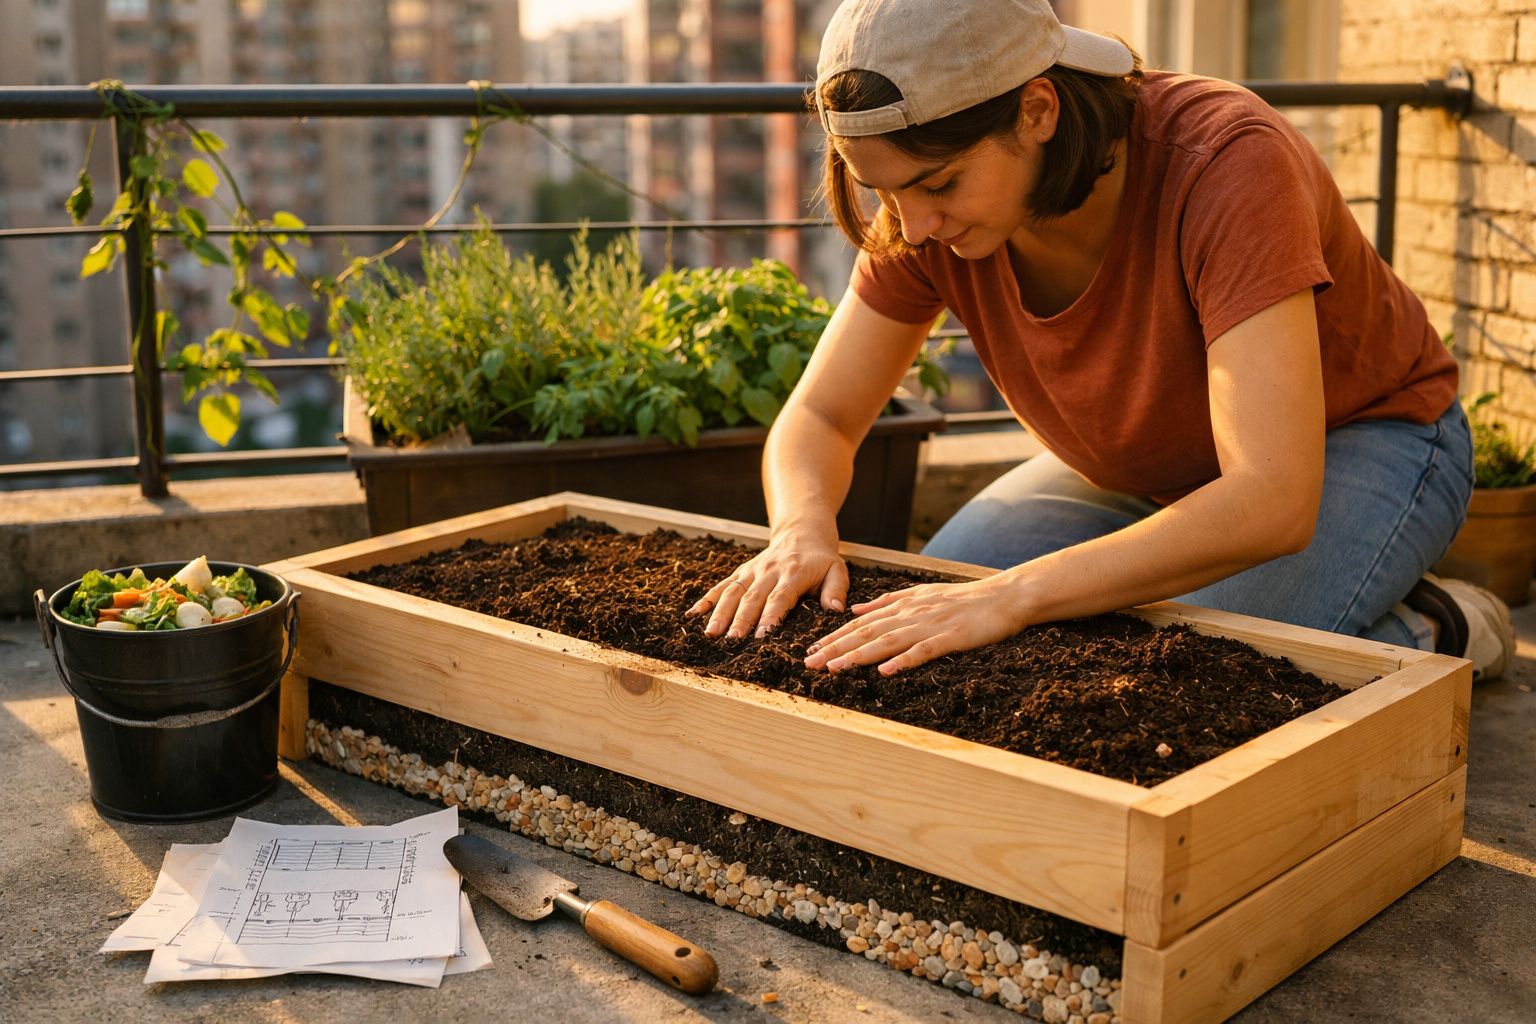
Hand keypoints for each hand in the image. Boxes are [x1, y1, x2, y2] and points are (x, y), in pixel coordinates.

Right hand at [686, 532, 848, 639]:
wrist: (802, 532)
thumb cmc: (821, 559)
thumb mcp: (837, 570)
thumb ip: (836, 590)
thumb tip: (835, 610)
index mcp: (793, 573)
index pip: (780, 597)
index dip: (770, 615)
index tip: (762, 634)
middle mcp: (769, 571)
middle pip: (752, 597)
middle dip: (741, 620)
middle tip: (732, 640)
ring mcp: (752, 571)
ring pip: (733, 592)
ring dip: (720, 613)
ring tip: (710, 634)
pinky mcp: (741, 572)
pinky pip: (722, 586)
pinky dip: (706, 600)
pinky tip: (692, 616)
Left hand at [802, 574, 1029, 674]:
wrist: (1003, 596)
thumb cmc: (963, 598)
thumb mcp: (920, 594)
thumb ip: (887, 601)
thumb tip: (855, 609)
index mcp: (902, 605)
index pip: (861, 622)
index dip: (835, 636)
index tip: (812, 649)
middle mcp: (910, 614)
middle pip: (866, 632)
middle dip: (836, 648)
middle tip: (810, 663)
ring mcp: (929, 626)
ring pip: (887, 641)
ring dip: (859, 655)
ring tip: (836, 667)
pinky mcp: (950, 637)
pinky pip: (923, 651)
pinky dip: (903, 660)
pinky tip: (886, 671)